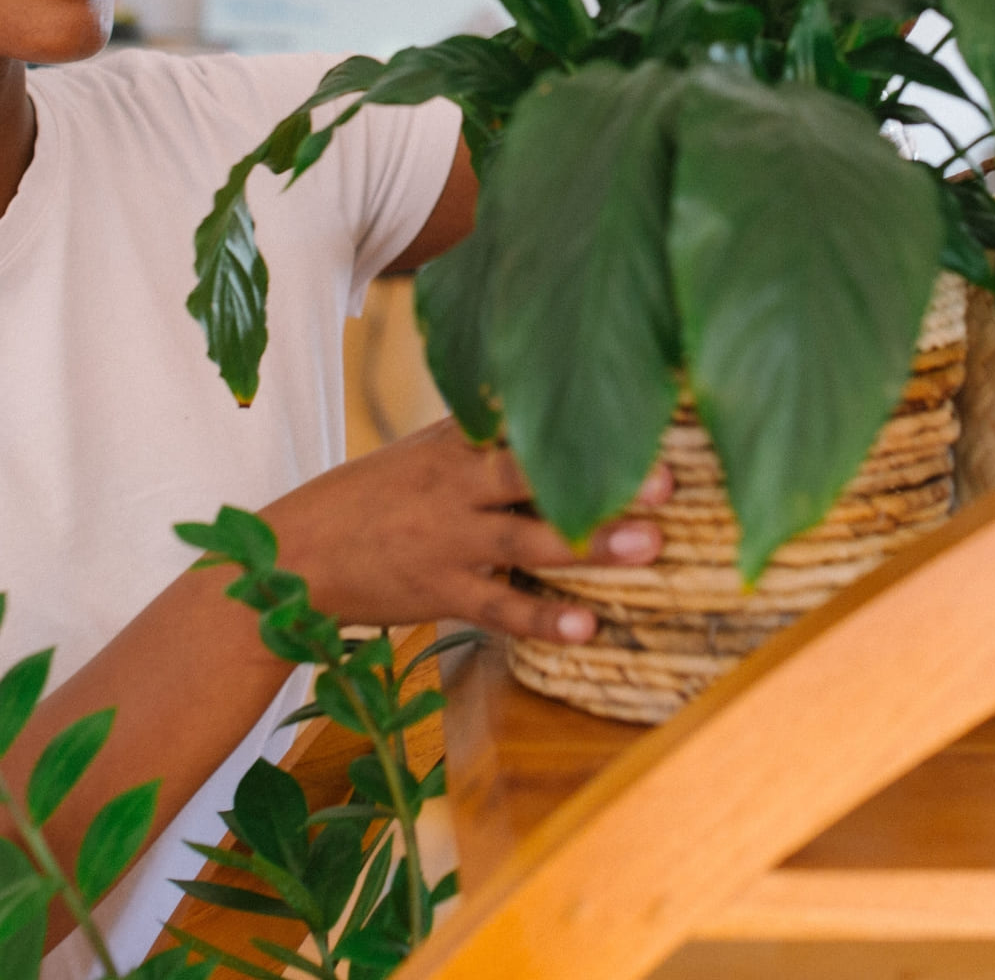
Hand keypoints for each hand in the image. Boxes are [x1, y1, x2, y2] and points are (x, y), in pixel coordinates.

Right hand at [265, 416, 672, 643]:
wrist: (294, 553)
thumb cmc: (373, 496)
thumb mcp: (425, 450)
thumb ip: (485, 432)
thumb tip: (548, 401)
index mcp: (456, 441)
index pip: (527, 419)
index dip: (585, 413)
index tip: (646, 404)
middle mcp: (457, 484)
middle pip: (535, 472)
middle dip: (603, 473)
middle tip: (666, 477)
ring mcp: (450, 540)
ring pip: (528, 540)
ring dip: (591, 543)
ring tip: (650, 545)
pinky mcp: (440, 593)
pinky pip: (500, 607)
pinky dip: (544, 619)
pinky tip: (589, 627)